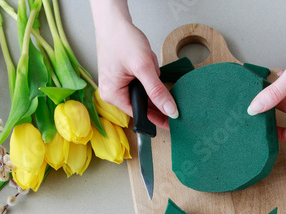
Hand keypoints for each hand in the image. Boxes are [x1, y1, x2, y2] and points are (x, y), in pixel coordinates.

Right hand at [92, 8, 176, 128]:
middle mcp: (112, 93)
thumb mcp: (144, 66)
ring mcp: (116, 86)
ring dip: (150, 79)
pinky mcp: (121, 78)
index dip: (159, 117)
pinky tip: (144, 62)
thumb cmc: (121, 39)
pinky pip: (140, 83)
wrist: (113, 20)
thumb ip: (157, 91)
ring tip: (145, 62)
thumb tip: (170, 110)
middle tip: (151, 70)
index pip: (141, 114)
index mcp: (113, 95)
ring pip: (144, 92)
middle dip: (153, 88)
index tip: (174, 121)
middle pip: (143, 103)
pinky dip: (147, 73)